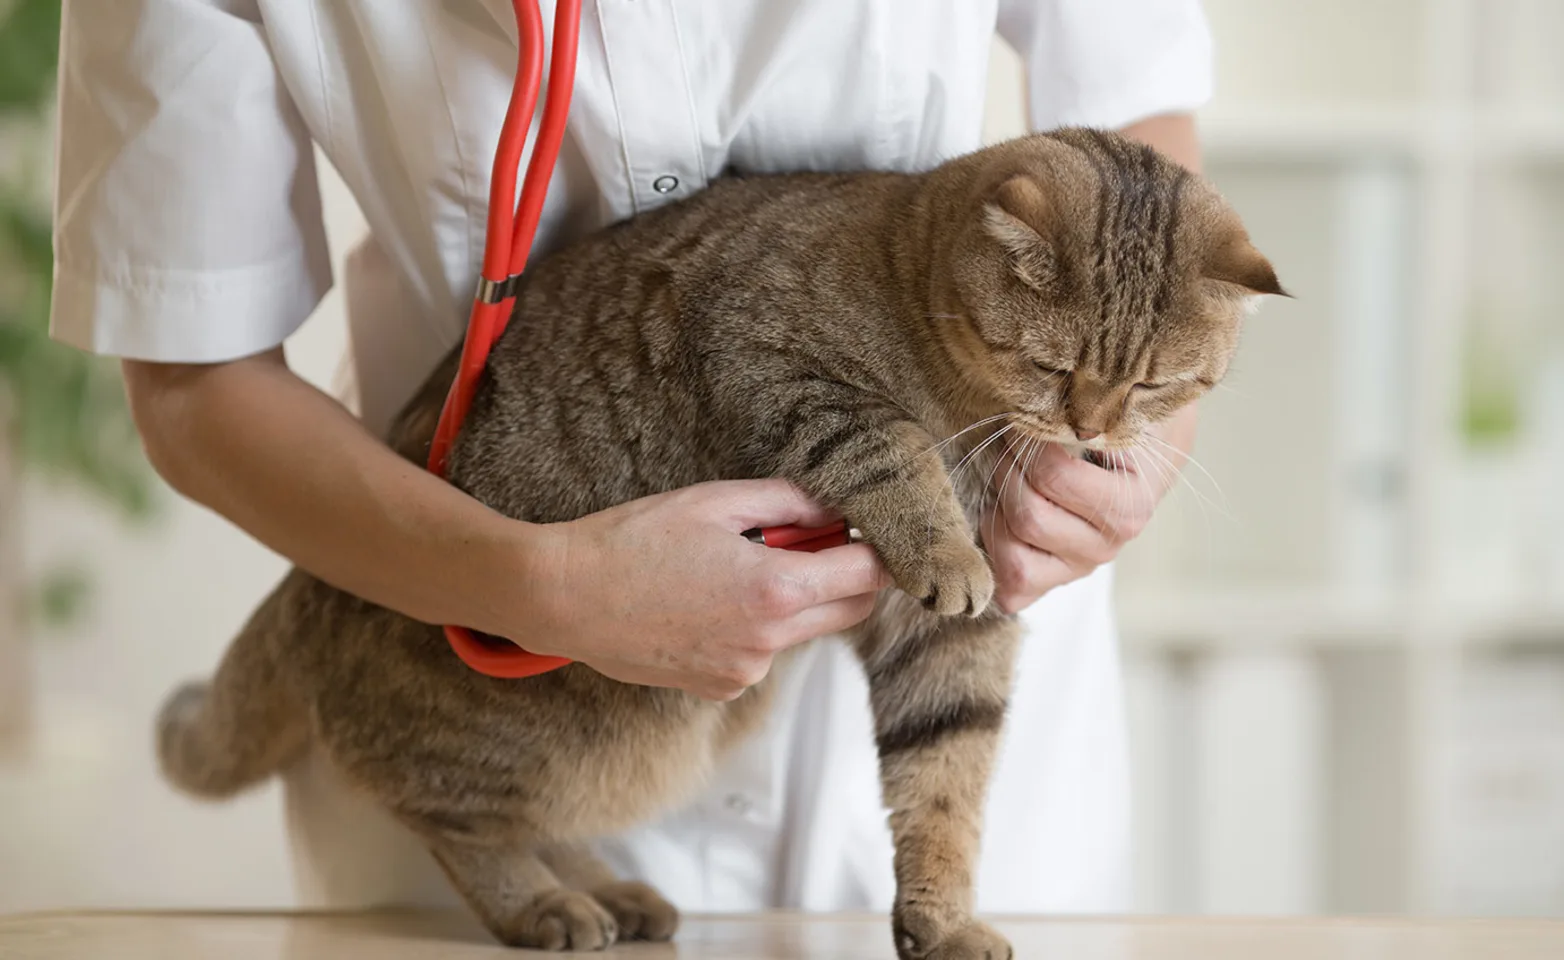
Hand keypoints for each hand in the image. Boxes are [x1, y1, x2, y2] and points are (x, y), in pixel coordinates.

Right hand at [517, 480, 888, 699]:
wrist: (564, 598)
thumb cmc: (632, 540)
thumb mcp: (715, 501)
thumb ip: (789, 503)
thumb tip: (836, 507)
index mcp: (776, 590)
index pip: (867, 576)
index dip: (882, 550)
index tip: (877, 532)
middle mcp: (769, 643)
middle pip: (850, 612)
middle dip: (849, 577)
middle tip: (819, 540)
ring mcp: (744, 672)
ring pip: (802, 632)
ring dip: (794, 600)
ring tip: (736, 567)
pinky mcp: (719, 688)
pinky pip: (761, 653)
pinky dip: (754, 627)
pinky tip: (706, 601)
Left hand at [983, 408, 1193, 613]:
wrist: (1141, 456)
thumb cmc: (1120, 425)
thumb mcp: (1115, 409)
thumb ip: (1086, 408)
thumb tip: (1039, 399)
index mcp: (1129, 505)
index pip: (1053, 476)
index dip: (1024, 442)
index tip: (1024, 419)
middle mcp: (1107, 546)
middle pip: (1028, 518)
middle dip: (1006, 473)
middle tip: (1007, 444)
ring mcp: (1078, 568)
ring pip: (1013, 558)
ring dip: (996, 513)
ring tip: (1005, 478)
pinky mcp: (1052, 582)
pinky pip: (1010, 590)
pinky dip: (994, 555)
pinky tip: (1000, 517)